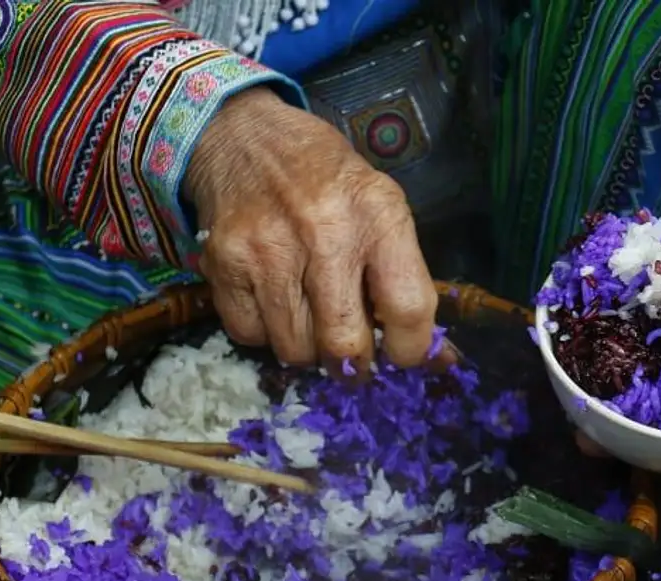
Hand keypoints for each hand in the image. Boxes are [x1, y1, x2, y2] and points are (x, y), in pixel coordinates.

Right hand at [184, 88, 437, 368]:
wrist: (243, 137)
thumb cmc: (325, 179)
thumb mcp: (380, 207)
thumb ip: (405, 277)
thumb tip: (436, 358)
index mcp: (377, 214)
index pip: (408, 307)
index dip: (411, 348)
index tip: (403, 355)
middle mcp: (324, 232)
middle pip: (344, 343)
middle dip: (353, 364)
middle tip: (352, 357)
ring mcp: (268, 250)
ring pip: (295, 349)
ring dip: (308, 350)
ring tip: (311, 322)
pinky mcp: (224, 264)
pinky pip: (250, 336)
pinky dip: (265, 333)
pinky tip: (274, 303)